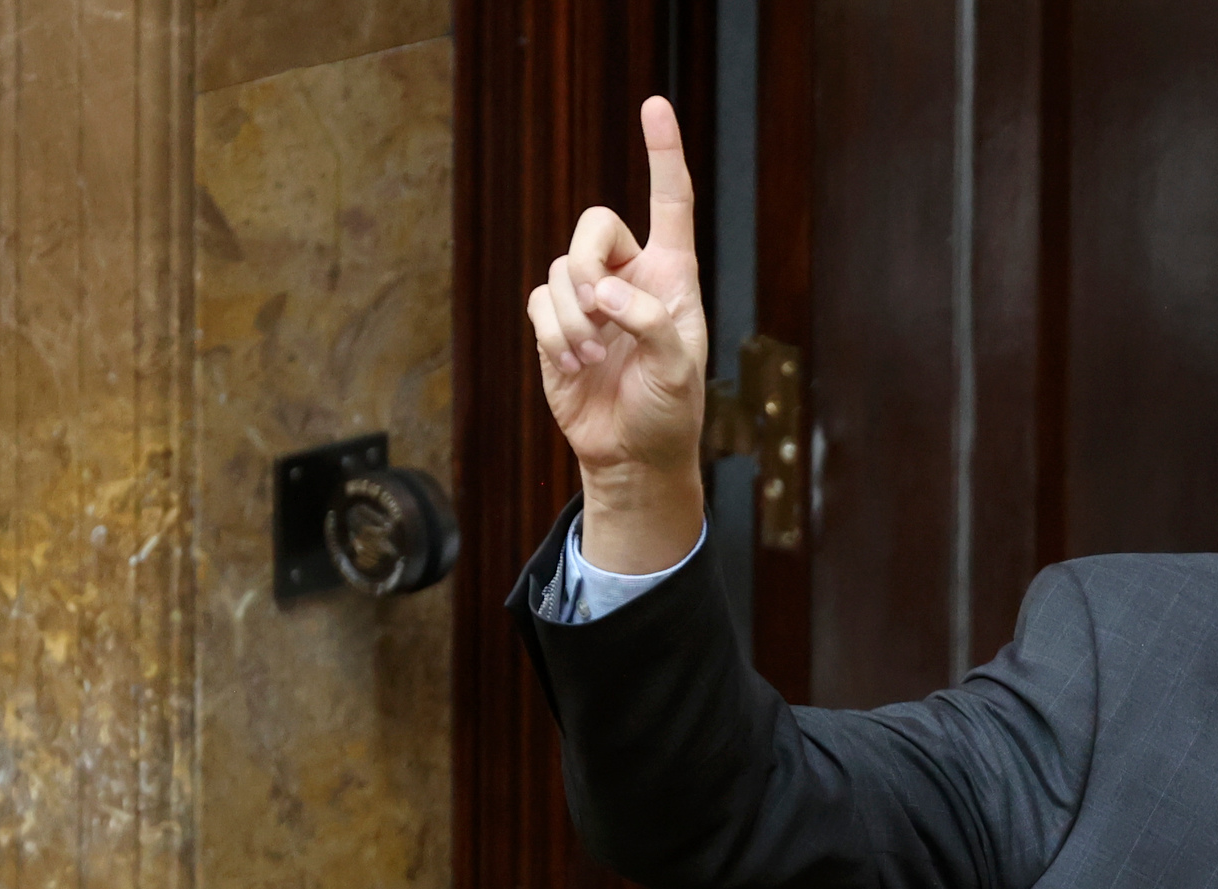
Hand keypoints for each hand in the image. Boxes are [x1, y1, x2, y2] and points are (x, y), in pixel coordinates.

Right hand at [526, 95, 708, 571]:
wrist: (631, 453)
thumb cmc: (669, 412)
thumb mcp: (678, 369)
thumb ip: (651, 323)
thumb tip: (605, 292)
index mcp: (672, 276)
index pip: (670, 202)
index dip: (663, 153)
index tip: (655, 105)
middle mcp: (630, 276)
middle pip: (593, 222)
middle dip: (589, 263)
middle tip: (602, 311)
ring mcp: (589, 297)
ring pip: (560, 269)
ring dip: (575, 319)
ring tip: (597, 358)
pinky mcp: (555, 322)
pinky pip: (539, 302)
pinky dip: (555, 335)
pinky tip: (575, 365)